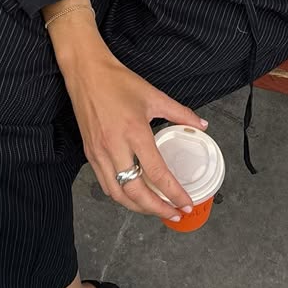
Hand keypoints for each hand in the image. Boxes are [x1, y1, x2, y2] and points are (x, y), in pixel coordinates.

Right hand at [60, 46, 208, 221]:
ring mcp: (99, 153)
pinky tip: (133, 196)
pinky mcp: (89, 153)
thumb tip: (201, 125)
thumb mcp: (154, 96)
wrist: (86, 72)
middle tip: (175, 214)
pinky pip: (105, 184)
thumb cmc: (119, 82)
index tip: (187, 203)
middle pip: (136, 192)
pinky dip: (121, 196)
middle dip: (157, 209)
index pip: (157, 173)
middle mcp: (115, 147)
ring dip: (138, 207)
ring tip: (156, 209)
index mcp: (135, 132)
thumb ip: (181, 113)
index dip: (174, 193)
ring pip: (118, 194)